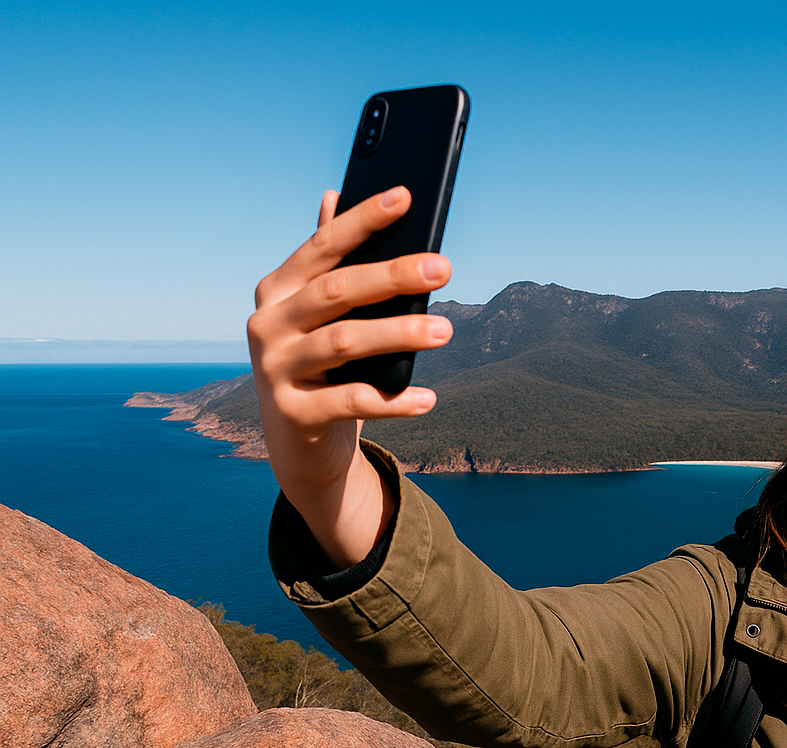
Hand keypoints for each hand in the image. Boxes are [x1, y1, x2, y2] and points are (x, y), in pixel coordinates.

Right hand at [246, 186, 452, 567]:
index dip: (362, 220)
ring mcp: (275, 368)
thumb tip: (332, 194)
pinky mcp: (293, 413)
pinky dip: (394, 401)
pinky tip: (428, 397)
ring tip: (444, 330)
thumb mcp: (319, 314)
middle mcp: (269, 323)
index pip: (323, 245)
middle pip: (337, 290)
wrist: (297, 440)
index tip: (406, 196)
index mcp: (279, 289)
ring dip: (398, 334)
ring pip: (343, 342)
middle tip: (444, 268)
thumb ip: (327, 261)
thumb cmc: (321, 365)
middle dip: (392, 275)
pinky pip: (351, 402)